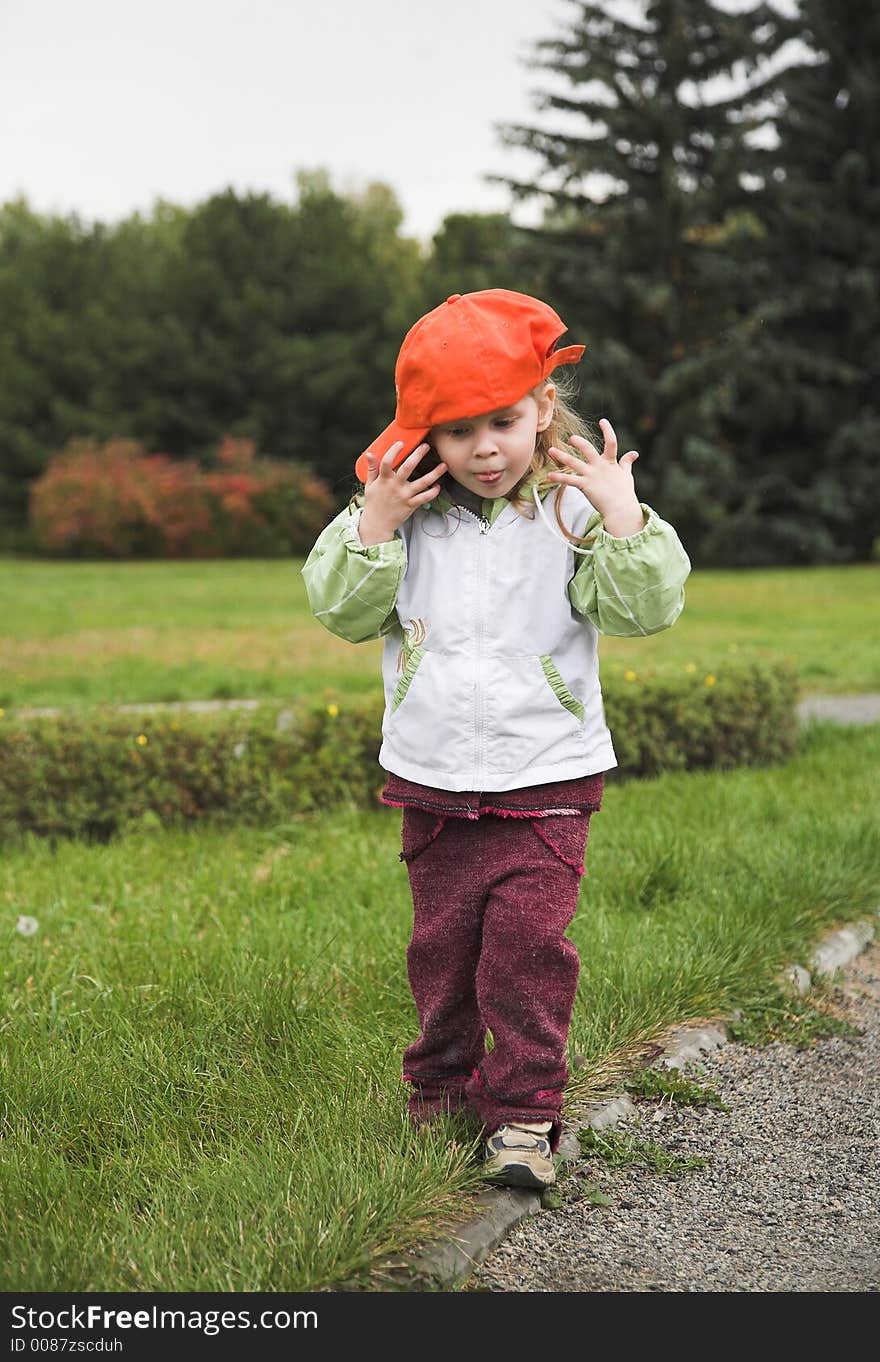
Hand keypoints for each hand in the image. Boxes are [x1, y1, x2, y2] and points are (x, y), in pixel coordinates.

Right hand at [358, 443, 446, 544]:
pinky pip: (425, 498)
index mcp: (384, 480)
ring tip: (443, 465)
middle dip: (418, 455)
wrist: (377, 524)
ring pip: (423, 482)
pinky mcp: (411, 505)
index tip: (400, 443)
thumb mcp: (369, 485)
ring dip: (435, 474)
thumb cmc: (374, 503)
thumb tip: (370, 454)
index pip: (387, 462)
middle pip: (408, 467)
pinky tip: (438, 486)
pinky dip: (433, 492)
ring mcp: (405, 496)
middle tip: (425, 446)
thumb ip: (372, 469)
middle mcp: (395, 486)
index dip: (394, 451)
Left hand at [546, 418, 644, 536]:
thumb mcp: (626, 475)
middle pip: (588, 449)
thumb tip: (634, 453)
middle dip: (579, 442)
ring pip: (574, 463)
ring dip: (562, 456)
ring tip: (551, 450)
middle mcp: (599, 466)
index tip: (602, 421)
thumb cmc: (624, 493)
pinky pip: (569, 480)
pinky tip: (549, 476)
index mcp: (610, 462)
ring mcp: (591, 475)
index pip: (611, 442)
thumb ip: (626, 462)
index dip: (608, 431)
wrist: (621, 510)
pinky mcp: (585, 486)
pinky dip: (559, 478)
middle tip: (571, 438)